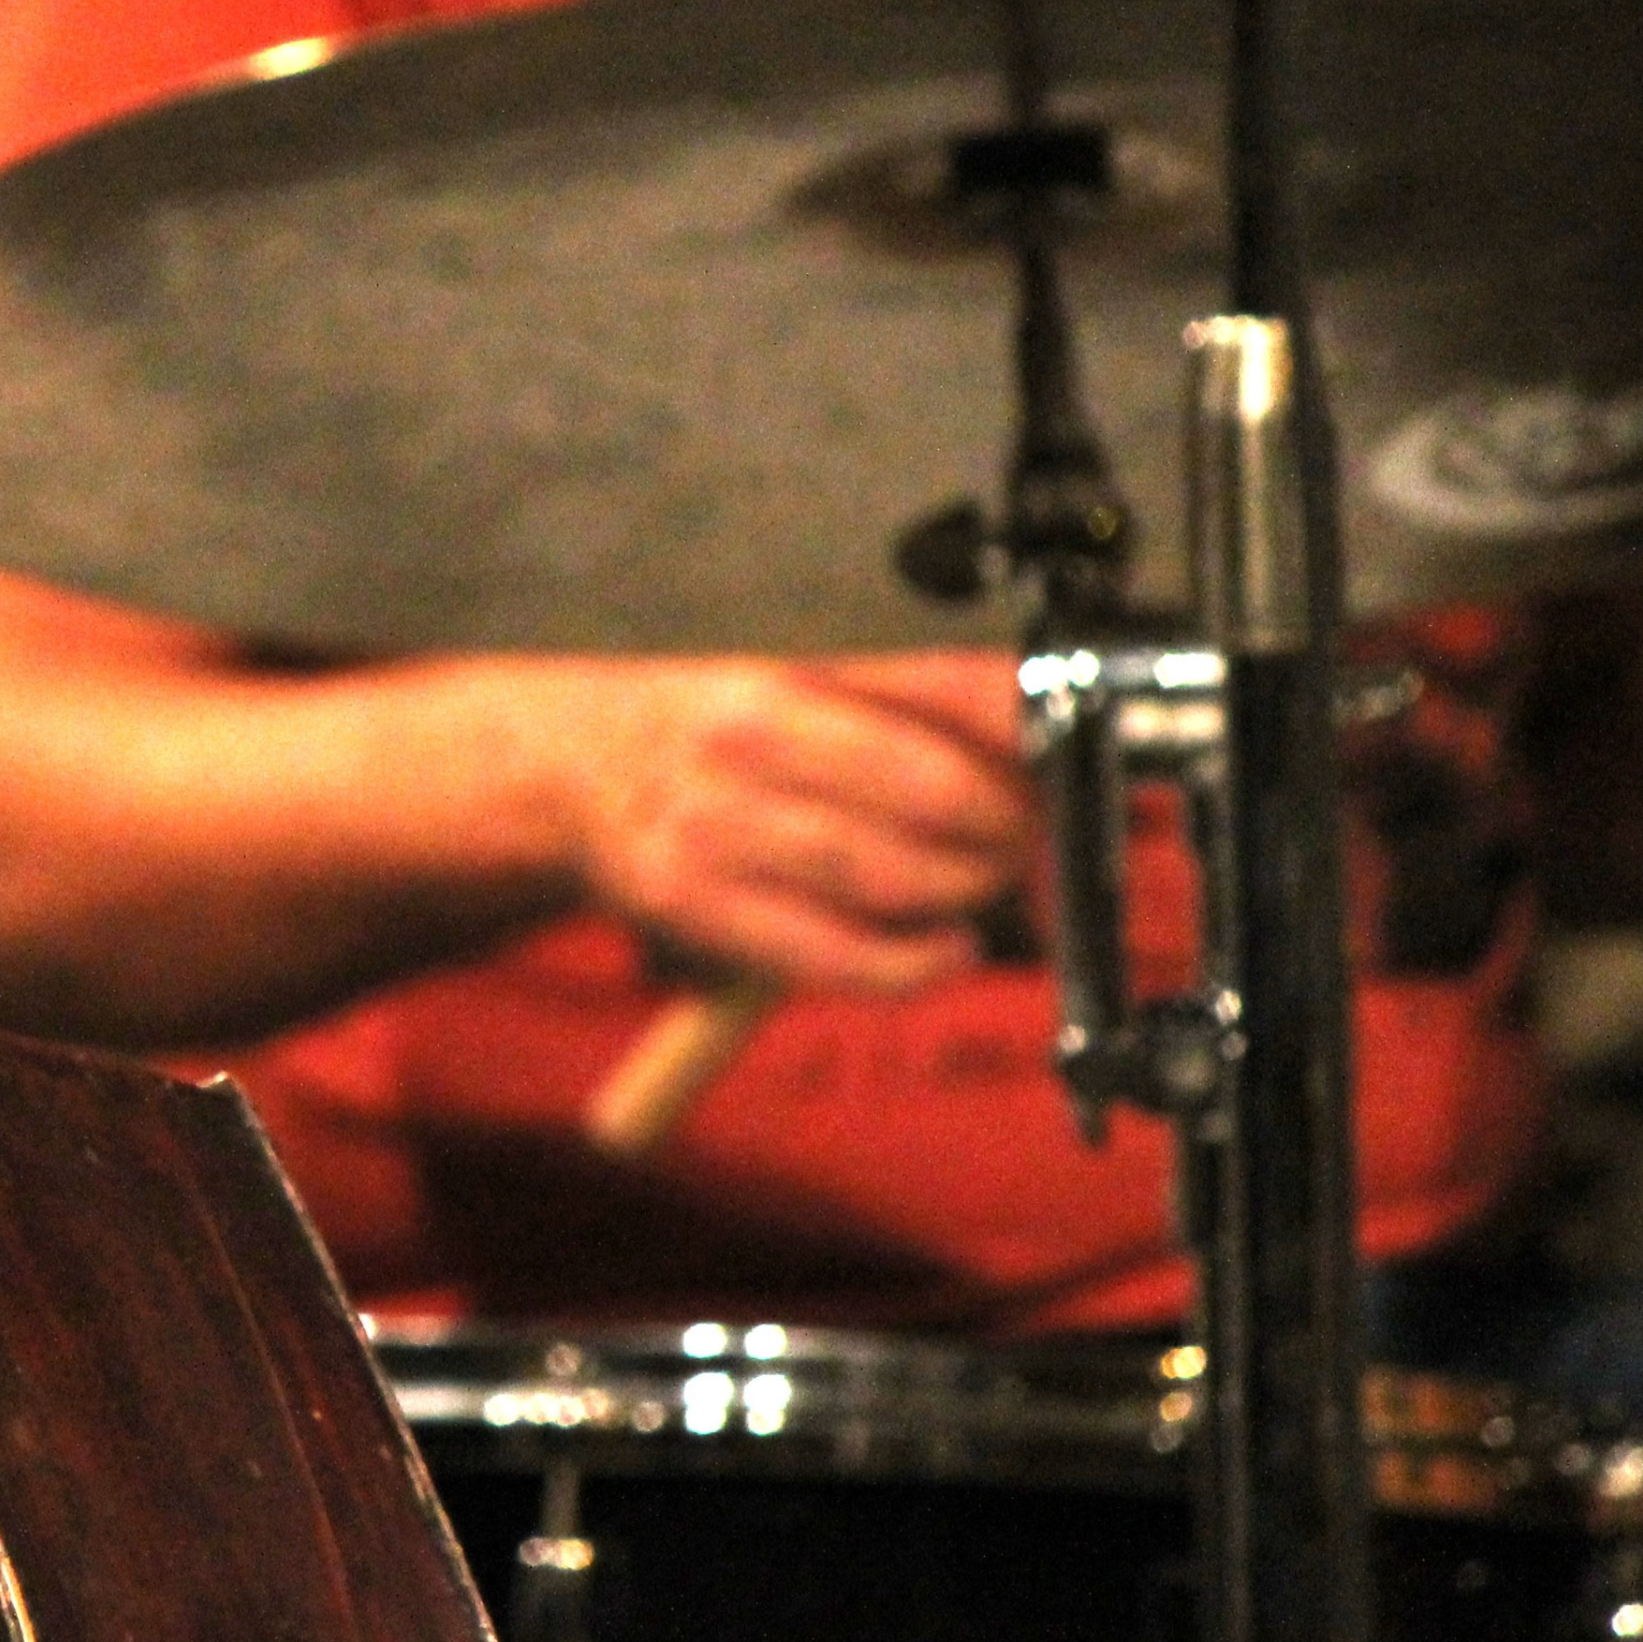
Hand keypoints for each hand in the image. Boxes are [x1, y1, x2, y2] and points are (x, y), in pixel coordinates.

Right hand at [548, 652, 1032, 993]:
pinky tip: (949, 952)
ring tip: (989, 885)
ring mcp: (720, 829)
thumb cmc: (710, 732)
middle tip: (1034, 839)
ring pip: (894, 876)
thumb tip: (1044, 750)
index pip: (944, 691)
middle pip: (933, 792)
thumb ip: (916, 708)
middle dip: (1009, 827)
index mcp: (785, 677)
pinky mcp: (702, 908)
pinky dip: (913, 965)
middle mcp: (748, 744)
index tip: (1069, 763)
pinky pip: (836, 955)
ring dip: (968, 890)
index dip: (1026, 737)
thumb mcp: (802, 683)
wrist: (573, 772)